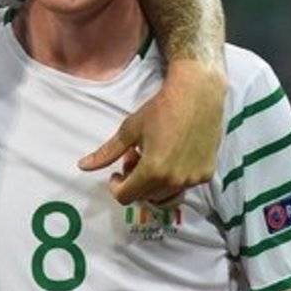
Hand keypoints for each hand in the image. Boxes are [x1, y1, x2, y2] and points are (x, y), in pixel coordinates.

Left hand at [78, 59, 225, 203]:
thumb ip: (107, 153)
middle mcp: (174, 180)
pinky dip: (174, 176)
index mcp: (152, 171)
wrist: (197, 93)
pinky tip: (173, 155)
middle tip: (136, 157)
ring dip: (155, 182)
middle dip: (135, 181)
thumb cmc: (161, 108)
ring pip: (166, 194)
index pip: (126, 197)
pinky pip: (185, 184)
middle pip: (146, 196)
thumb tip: (83, 166)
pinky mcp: (207, 173)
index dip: (117, 187)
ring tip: (154, 156)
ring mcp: (193, 178)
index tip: (117, 172)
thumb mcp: (129, 130)